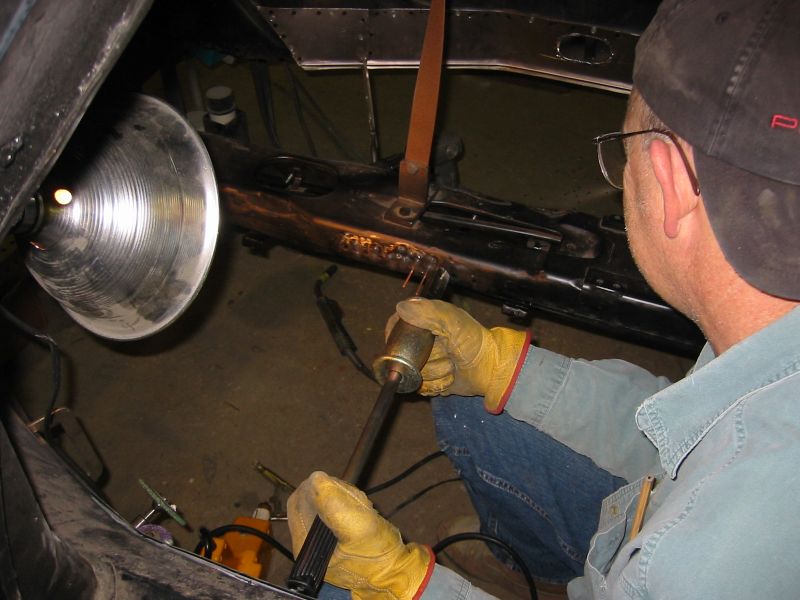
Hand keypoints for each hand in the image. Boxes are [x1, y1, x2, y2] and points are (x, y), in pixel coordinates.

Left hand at [287, 471, 432, 599]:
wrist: (398, 573)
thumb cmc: (379, 558)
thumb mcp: (358, 529)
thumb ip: (335, 505)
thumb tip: (316, 479)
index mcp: (307, 545)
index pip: (297, 503)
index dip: (314, 488)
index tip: (334, 483)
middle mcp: (310, 543)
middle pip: (311, 501)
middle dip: (334, 493)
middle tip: (355, 497)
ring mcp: (323, 539)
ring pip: (325, 502)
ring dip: (345, 497)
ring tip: (363, 507)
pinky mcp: (337, 535)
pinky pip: (338, 509)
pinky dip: (351, 504)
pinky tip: (364, 510)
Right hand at [391, 299, 528, 412]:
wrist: (491, 368)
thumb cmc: (474, 342)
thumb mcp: (453, 321)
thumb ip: (428, 313)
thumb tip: (401, 308)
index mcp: (423, 322)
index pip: (396, 325)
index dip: (396, 335)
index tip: (404, 344)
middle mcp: (420, 343)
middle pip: (404, 354)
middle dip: (426, 358)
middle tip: (447, 354)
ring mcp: (423, 363)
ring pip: (413, 373)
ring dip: (436, 372)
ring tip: (452, 366)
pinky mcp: (428, 382)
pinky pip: (420, 388)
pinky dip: (437, 385)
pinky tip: (450, 378)